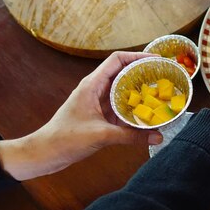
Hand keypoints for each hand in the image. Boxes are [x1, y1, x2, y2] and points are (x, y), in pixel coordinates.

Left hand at [0, 52, 162, 180]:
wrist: (45, 153)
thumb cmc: (65, 138)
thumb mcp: (101, 135)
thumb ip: (130, 136)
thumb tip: (158, 137)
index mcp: (92, 85)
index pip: (117, 60)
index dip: (137, 57)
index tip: (156, 60)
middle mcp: (96, 90)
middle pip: (123, 73)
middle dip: (143, 74)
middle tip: (164, 78)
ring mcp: (97, 103)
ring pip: (123, 91)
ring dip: (140, 92)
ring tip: (160, 95)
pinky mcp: (99, 116)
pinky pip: (121, 107)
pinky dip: (134, 109)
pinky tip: (148, 115)